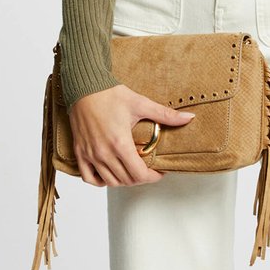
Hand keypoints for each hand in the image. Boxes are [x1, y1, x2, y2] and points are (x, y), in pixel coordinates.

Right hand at [68, 83, 195, 187]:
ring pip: (109, 182)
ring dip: (123, 180)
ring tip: (132, 169)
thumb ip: (165, 115)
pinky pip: (89, 178)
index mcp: (120, 143)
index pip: (139, 174)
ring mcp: (91, 154)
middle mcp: (104, 153)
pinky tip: (109, 172)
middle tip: (149, 169)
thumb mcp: (141, 104)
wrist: (84, 87)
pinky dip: (100, 180)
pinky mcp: (80, 152)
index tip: (159, 171)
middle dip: (141, 178)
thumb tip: (189, 118)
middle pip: (126, 180)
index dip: (153, 177)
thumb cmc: (110, 94)